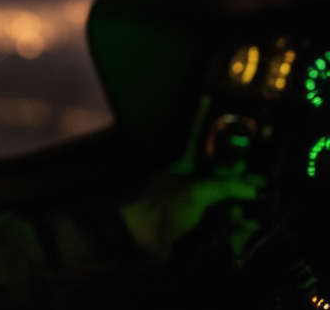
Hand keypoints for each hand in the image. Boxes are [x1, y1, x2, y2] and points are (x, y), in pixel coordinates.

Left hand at [117, 170, 263, 259]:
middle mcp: (190, 189)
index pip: (220, 168)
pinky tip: (246, 234)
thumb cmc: (167, 206)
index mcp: (186, 171)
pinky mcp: (193, 232)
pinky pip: (218, 229)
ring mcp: (192, 212)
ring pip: (223, 211)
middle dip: (244, 197)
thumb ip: (225, 186)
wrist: (140, 236)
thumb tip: (254, 188)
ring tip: (257, 221)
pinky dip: (232, 231)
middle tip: (264, 203)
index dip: (241, 173)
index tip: (264, 182)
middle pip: (224, 191)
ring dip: (240, 216)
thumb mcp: (196, 190)